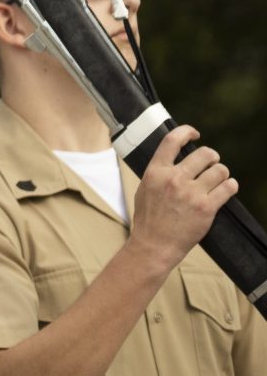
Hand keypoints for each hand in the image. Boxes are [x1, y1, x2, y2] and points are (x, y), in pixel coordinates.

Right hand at [129, 125, 238, 269]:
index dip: (186, 132)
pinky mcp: (206, 208)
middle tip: (212, 162)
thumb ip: (159, 173)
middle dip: (212, 156)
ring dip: (222, 173)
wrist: (154, 244)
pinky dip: (231, 186)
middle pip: (203, 154)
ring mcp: (191, 193)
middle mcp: (174, 178)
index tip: (195, 134)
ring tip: (219, 178)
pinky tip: (228, 187)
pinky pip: (228, 188)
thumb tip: (174, 161)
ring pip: (219, 170)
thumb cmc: (148, 218)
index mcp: (156, 171)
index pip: (172, 140)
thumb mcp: (144, 188)